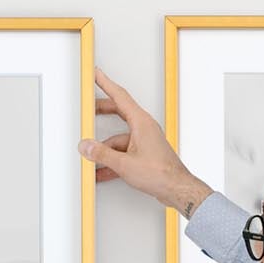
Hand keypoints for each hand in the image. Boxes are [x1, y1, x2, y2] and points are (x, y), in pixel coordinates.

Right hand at [78, 65, 211, 213]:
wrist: (176, 188)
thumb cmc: (160, 173)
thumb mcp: (124, 163)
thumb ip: (102, 154)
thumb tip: (87, 146)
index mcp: (141, 122)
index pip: (120, 96)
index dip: (106, 83)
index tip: (97, 74)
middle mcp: (144, 127)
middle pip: (118, 113)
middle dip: (101, 111)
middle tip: (88, 107)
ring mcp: (144, 140)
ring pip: (118, 137)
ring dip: (104, 147)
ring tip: (91, 156)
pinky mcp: (144, 152)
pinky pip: (123, 151)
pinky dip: (112, 159)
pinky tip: (103, 170)